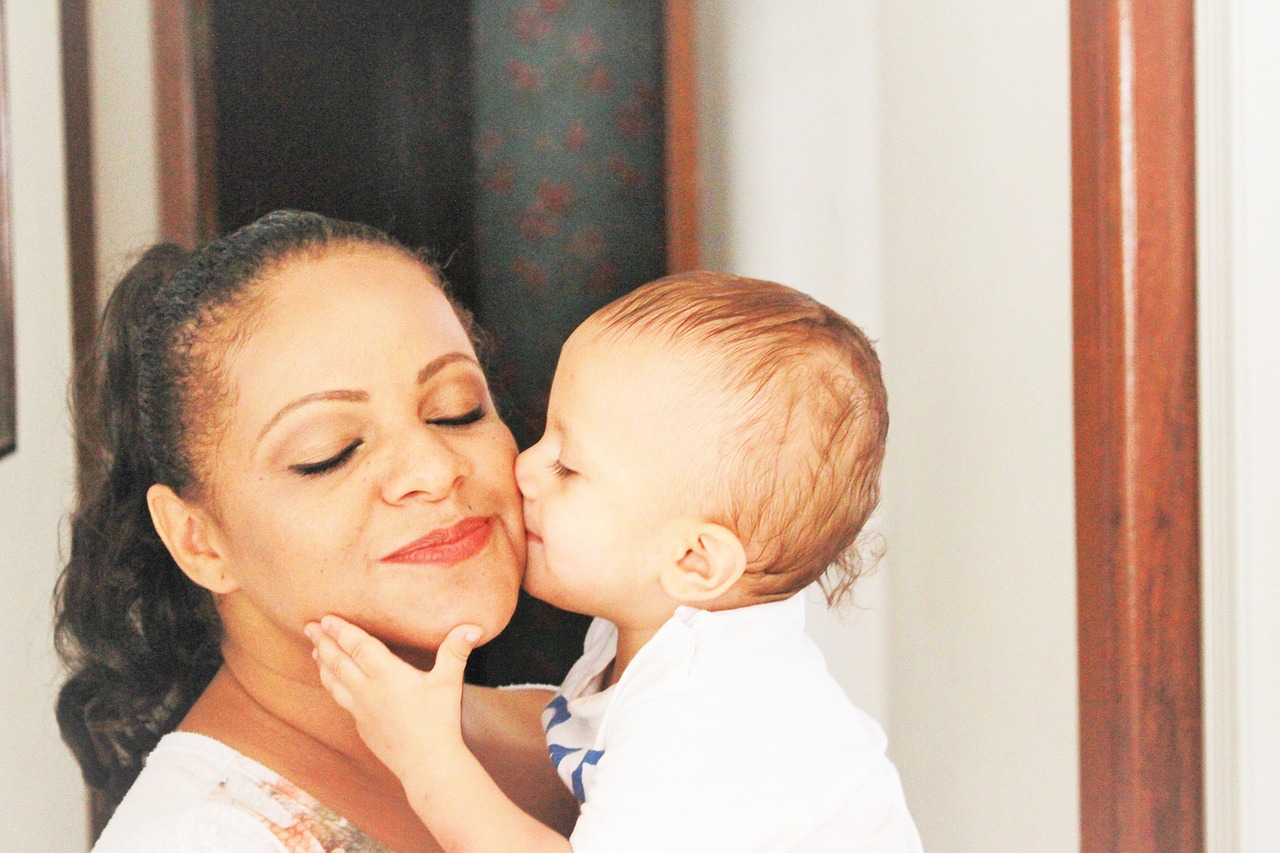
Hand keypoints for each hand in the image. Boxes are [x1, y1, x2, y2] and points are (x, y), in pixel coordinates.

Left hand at [305, 616, 480, 783]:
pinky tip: (334, 685)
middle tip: (309, 627)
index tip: (327, 618)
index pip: (358, 646)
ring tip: (315, 652)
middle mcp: (368, 690)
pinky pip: (342, 702)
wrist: (426, 764)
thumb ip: (456, 651)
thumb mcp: (449, 682)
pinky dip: (333, 687)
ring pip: (334, 683)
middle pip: (339, 661)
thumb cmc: (439, 721)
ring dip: (323, 665)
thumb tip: (473, 627)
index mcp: (386, 675)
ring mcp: (361, 711)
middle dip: (323, 642)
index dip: (342, 630)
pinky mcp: (362, 727)